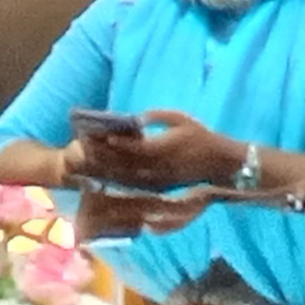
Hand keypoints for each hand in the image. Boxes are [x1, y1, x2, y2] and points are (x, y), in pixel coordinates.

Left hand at [74, 109, 240, 191]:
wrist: (220, 164)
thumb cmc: (201, 136)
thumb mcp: (180, 118)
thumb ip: (157, 116)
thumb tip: (136, 118)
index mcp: (163, 148)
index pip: (132, 146)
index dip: (113, 142)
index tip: (96, 135)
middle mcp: (158, 167)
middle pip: (124, 164)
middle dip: (103, 157)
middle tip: (84, 148)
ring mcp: (158, 180)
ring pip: (127, 177)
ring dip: (107, 170)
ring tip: (89, 161)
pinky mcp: (159, 188)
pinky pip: (134, 185)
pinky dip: (119, 179)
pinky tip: (105, 174)